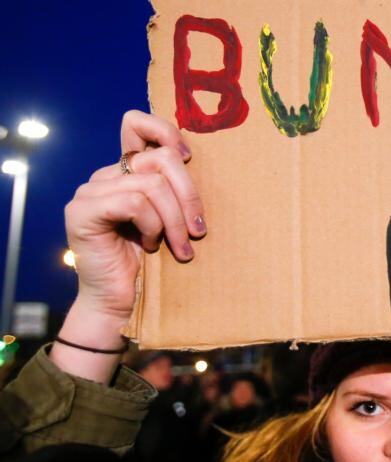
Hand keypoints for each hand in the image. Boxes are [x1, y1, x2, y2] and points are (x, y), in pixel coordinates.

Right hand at [52, 111, 203, 382]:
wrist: (122, 302)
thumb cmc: (154, 264)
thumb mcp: (173, 219)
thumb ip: (177, 190)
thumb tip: (201, 164)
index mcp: (126, 172)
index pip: (136, 124)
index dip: (165, 131)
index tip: (190, 158)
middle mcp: (106, 176)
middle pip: (159, 158)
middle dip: (189, 195)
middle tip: (198, 231)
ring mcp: (91, 191)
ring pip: (151, 183)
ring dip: (175, 220)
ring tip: (180, 248)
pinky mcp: (83, 211)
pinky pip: (134, 202)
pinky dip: (152, 225)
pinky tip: (151, 246)